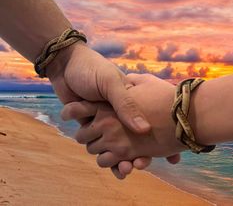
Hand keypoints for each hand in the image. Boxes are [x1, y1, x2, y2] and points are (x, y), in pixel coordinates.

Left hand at [62, 74, 182, 178]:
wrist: (65, 65)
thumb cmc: (92, 70)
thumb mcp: (110, 82)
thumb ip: (125, 104)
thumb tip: (144, 130)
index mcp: (127, 103)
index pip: (146, 124)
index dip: (155, 139)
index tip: (162, 156)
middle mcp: (117, 116)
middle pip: (133, 141)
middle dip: (138, 155)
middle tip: (141, 164)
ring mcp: (103, 124)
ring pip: (117, 148)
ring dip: (123, 161)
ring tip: (126, 168)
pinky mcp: (89, 129)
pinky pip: (100, 148)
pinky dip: (108, 161)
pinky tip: (116, 170)